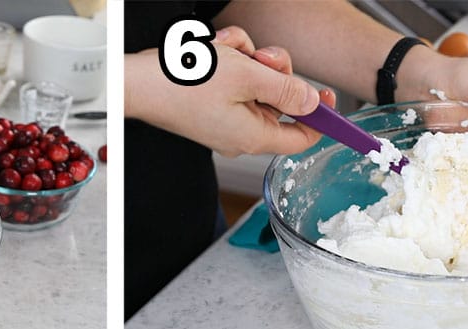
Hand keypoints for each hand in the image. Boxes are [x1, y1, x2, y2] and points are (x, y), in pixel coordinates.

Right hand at [125, 25, 333, 157]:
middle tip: (260, 57)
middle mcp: (241, 132)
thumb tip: (311, 102)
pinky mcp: (212, 104)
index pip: (302, 139)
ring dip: (248, 59)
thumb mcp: (248, 78)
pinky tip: (215, 52)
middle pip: (280, 103)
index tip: (327, 96)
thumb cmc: (186, 84)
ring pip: (258, 84)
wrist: (139, 81)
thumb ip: (285, 89)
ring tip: (227, 51)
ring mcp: (226, 118)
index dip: (320, 118)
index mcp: (254, 137)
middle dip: (274, 72)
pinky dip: (230, 61)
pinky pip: (236, 80)